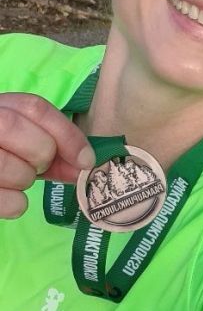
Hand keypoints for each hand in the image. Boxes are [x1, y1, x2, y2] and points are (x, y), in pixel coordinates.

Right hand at [0, 93, 94, 217]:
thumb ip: (52, 151)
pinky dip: (14, 204)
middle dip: (40, 152)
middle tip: (38, 167)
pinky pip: (1, 200)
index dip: (66, 134)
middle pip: (13, 127)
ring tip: (17, 180)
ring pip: (6, 165)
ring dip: (24, 179)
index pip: (33, 107)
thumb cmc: (2, 153)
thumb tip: (84, 166)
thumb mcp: (22, 145)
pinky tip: (9, 199)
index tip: (85, 160)